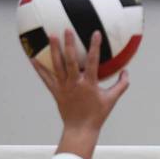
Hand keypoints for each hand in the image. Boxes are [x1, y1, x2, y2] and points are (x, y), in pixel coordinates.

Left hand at [31, 29, 128, 158]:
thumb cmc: (97, 115)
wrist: (80, 129)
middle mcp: (75, 83)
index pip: (94, 62)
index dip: (95, 47)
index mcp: (90, 84)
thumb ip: (121, 85)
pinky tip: (32, 57)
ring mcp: (64, 87)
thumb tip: (126, 72)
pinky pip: (46, 78)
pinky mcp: (56, 91)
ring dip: (54, 50)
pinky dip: (39, 68)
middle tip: (66, 29)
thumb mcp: (112, 100)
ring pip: (57, 66)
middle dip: (69, 44)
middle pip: (71, 61)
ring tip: (51, 36)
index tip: (96, 33)